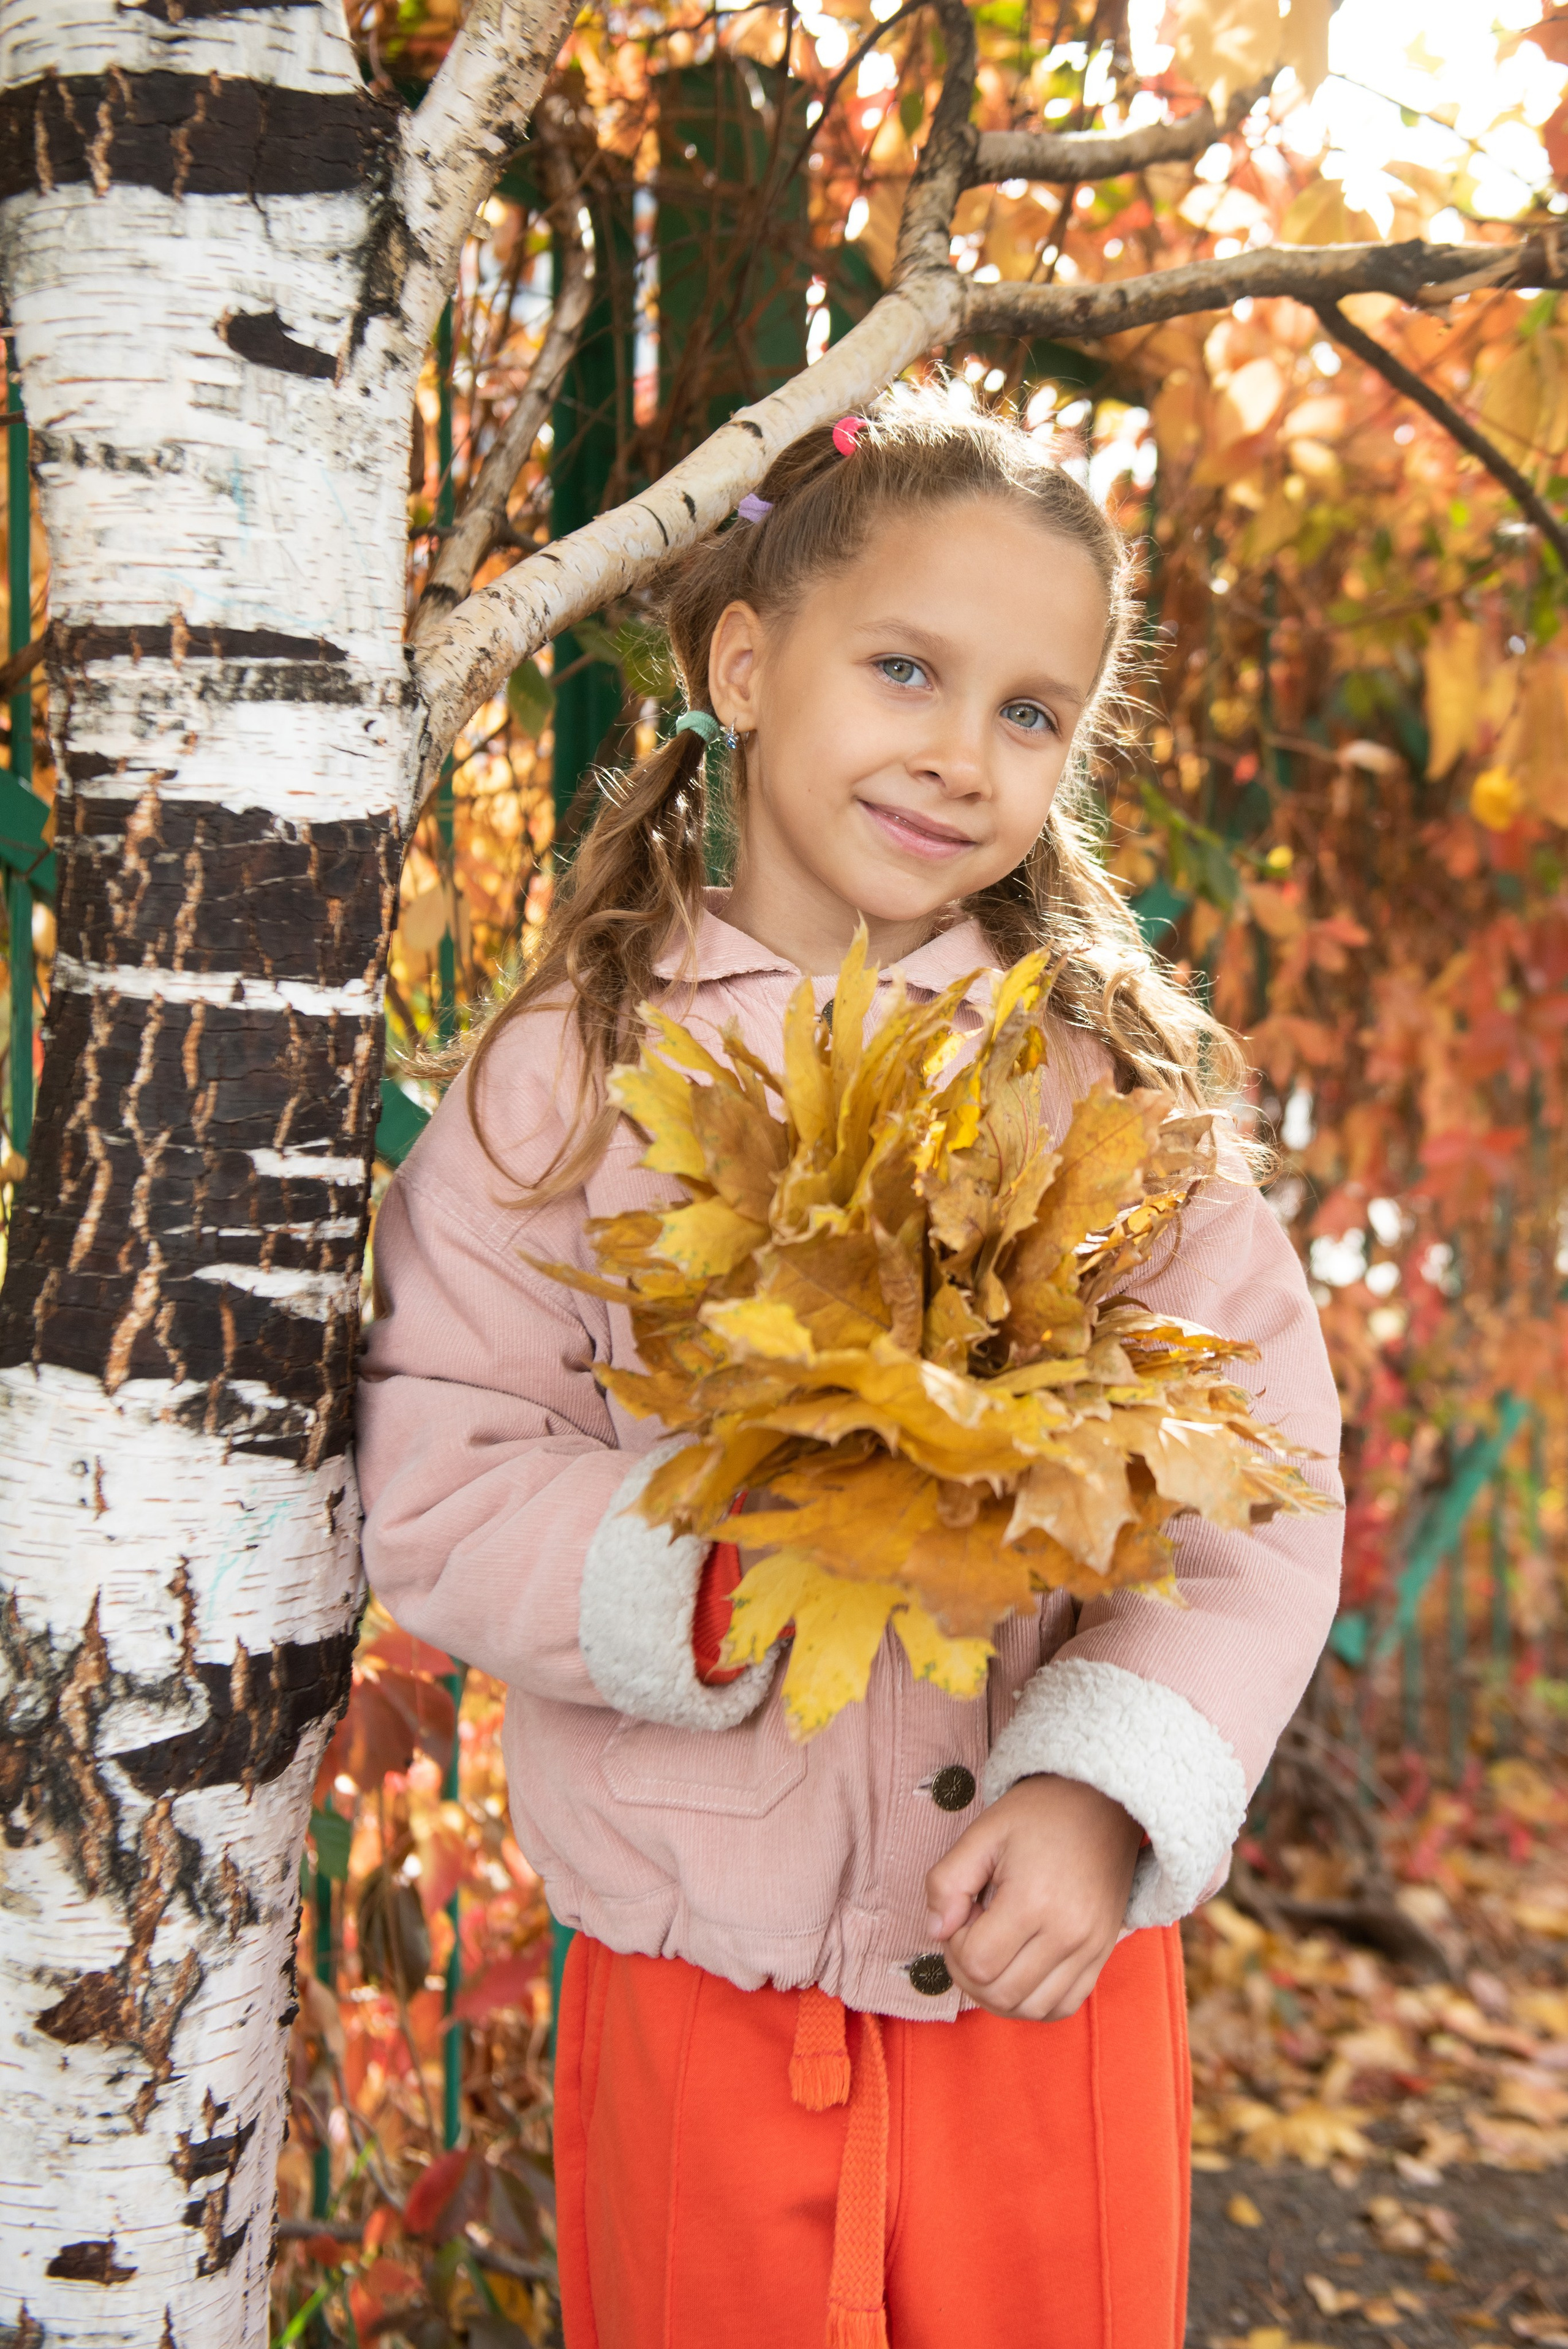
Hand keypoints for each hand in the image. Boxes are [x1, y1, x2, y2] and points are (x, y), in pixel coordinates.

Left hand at [923, 1774, 1142, 2021]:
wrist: (1104, 1801)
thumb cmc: (1040, 1813)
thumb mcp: (982, 1832)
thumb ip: (947, 1881)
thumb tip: (936, 1931)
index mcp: (1034, 1900)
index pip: (976, 1963)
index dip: (954, 1945)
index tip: (964, 1911)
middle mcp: (1068, 1933)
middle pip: (1000, 1994)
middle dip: (970, 1972)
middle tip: (973, 1930)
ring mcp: (1091, 1949)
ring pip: (1030, 2009)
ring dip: (998, 1993)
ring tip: (994, 1950)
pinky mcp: (1103, 1954)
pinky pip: (1064, 2006)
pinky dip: (1034, 2001)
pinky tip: (1019, 1971)